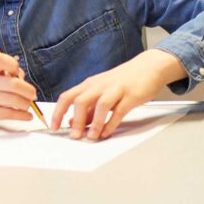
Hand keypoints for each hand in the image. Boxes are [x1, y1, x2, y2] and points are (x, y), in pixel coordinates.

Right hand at [0, 53, 36, 127]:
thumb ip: (7, 73)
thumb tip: (23, 78)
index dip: (12, 65)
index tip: (17, 73)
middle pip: (13, 84)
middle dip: (28, 91)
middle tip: (33, 95)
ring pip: (13, 100)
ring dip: (26, 104)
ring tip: (27, 106)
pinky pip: (8, 114)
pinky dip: (22, 115)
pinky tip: (26, 116)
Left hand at [51, 49, 185, 139]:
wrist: (149, 66)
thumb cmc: (124, 80)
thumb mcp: (102, 91)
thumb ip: (88, 107)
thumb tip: (72, 122)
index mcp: (90, 84)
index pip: (67, 97)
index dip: (58, 112)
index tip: (54, 127)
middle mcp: (100, 85)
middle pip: (80, 101)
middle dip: (75, 120)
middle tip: (74, 136)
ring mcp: (116, 89)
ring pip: (100, 105)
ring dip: (94, 123)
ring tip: (92, 136)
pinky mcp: (131, 96)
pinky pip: (119, 111)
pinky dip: (111, 123)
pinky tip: (107, 132)